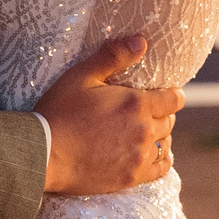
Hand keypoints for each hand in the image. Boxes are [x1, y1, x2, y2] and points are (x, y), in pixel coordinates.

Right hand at [34, 35, 181, 194]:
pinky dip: (161, 161)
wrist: (44, 154)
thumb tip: (142, 40)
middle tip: (146, 112)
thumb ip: (113, 56)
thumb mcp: (82, 76)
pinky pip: (161, 169)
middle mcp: (144, 130)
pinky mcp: (131, 178)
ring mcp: (139, 157)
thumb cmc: (60, 111)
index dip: (171, 95)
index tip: (165, 95)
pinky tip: (153, 156)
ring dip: (159, 137)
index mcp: (137, 103)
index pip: (174, 99)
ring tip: (145, 133)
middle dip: (161, 115)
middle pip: (169, 121)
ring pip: (166, 144)